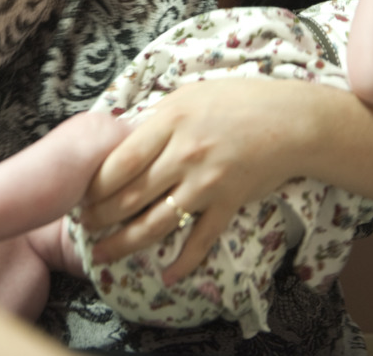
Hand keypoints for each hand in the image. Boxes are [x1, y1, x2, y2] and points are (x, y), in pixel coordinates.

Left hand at [78, 78, 324, 283]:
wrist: (291, 121)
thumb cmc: (238, 101)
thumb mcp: (189, 96)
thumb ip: (156, 119)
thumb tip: (120, 135)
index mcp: (170, 122)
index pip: (120, 161)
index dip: (95, 184)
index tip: (81, 193)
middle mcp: (184, 154)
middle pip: (130, 195)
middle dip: (100, 216)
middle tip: (82, 226)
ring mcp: (206, 183)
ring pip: (155, 222)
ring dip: (124, 243)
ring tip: (101, 254)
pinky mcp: (228, 204)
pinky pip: (200, 240)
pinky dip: (183, 262)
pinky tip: (166, 277)